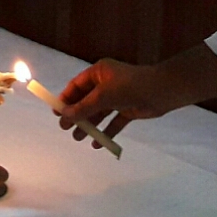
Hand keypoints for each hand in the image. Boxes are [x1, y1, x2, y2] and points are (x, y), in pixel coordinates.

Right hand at [55, 59, 188, 146]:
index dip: (66, 99)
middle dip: (76, 114)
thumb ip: (83, 107)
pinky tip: (97, 143)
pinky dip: (106, 131)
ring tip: (78, 138)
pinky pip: (113, 121)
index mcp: (99, 73)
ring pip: (99, 112)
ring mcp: (118, 97)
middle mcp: (107, 83)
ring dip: (89, 125)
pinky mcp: (128, 109)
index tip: (56, 112)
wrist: (161, 91)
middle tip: (65, 128)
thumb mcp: (103, 96)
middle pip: (86, 100)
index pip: (77, 86)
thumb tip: (65, 115)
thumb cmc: (129, 87)